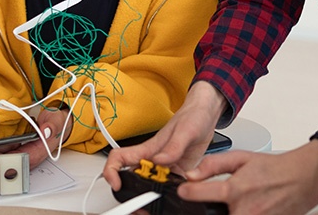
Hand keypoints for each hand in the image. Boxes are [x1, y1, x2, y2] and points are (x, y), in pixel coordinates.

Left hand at [5, 106, 71, 168]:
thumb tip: (46, 131)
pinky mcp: (19, 151)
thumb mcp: (56, 119)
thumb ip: (52, 125)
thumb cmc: (56, 123)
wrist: (56, 122)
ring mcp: (24, 154)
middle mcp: (31, 156)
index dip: (7, 160)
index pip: (23, 160)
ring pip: (5, 161)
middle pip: (11, 163)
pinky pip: (4, 155)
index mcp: (40, 150)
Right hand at [103, 81, 224, 189]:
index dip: (112, 170)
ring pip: (152, 186)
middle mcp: (153, 159)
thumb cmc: (192, 117)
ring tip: (165, 199)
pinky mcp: (178, 172)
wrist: (206, 116)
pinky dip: (174, 193)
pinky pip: (171, 187)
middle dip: (134, 192)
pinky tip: (182, 192)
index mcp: (148, 148)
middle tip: (144, 201)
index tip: (117, 183)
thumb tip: (160, 161)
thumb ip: (173, 147)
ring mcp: (165, 167)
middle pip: (133, 178)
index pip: (120, 158)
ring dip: (155, 194)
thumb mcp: (185, 131)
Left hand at [177, 143, 317, 214]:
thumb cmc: (273, 169)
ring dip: (226, 213)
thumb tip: (191, 175)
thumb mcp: (240, 158)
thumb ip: (213, 165)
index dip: (187, 193)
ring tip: (236, 204)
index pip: (199, 194)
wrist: (303, 179)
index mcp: (234, 189)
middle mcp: (244, 210)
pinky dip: (240, 214)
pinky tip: (245, 208)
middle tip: (213, 202)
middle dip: (208, 210)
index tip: (184, 192)